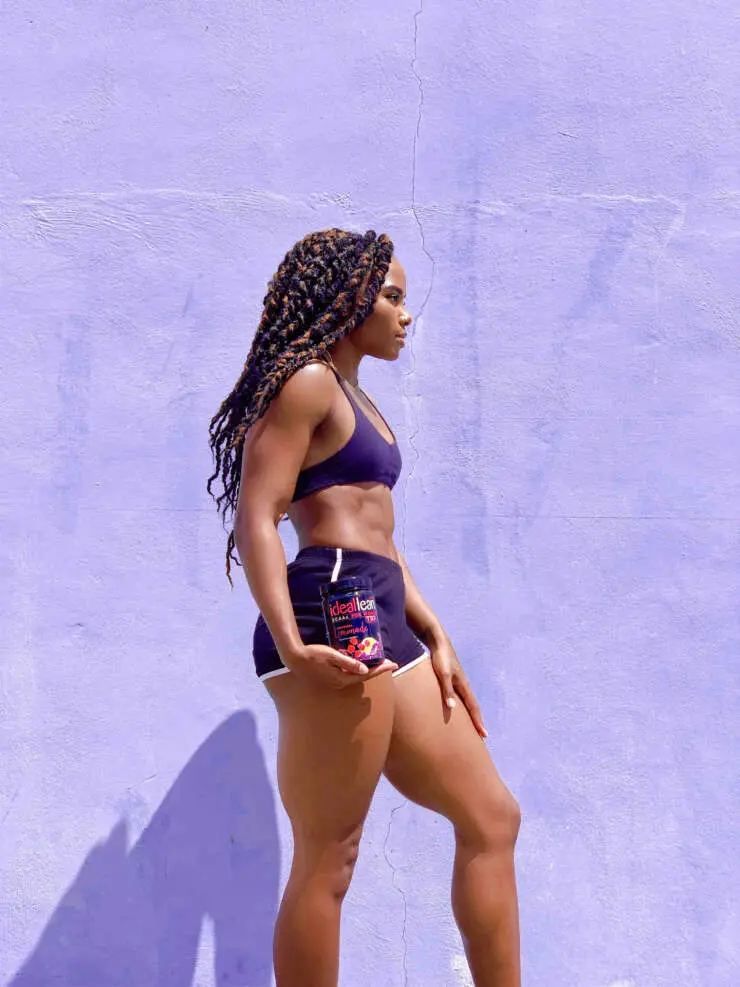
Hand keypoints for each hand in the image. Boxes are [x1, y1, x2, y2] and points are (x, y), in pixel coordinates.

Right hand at [282, 643, 397, 688]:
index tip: (393, 664)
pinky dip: (358, 669)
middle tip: (389, 662)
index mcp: (342, 679)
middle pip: (364, 676)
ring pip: (357, 676)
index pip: (367, 675)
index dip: (381, 669)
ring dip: (368, 669)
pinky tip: (360, 663)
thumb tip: (365, 670)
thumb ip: (348, 663)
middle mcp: (340, 683)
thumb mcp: (331, 656)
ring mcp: (335, 681)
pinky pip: (349, 674)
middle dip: (377, 669)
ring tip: (378, 662)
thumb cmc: (312, 655)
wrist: (294, 659)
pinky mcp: (331, 677)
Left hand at [429, 636, 486, 737]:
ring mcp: (458, 682)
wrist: (437, 642)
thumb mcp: (443, 675)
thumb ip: (447, 690)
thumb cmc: (440, 658)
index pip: (474, 707)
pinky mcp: (451, 679)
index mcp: (464, 685)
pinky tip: (455, 709)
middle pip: (472, 706)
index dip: (478, 722)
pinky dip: (460, 706)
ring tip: (470, 726)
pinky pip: (458, 697)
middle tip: (481, 736)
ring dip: (470, 714)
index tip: (484, 735)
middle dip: (477, 721)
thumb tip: (452, 708)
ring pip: (466, 702)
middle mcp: (463, 685)